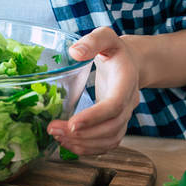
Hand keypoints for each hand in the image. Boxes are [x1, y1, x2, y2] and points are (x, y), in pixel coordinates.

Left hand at [47, 27, 140, 155]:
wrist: (131, 63)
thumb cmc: (115, 50)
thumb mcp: (106, 37)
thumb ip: (93, 41)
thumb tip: (75, 52)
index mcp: (126, 81)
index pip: (114, 106)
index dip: (94, 117)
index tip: (72, 123)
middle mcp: (129, 102)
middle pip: (111, 128)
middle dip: (83, 134)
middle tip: (54, 130)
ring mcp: (124, 116)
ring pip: (110, 140)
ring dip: (83, 144)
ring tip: (57, 137)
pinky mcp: (116, 124)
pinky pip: (107, 144)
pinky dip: (88, 148)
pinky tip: (68, 143)